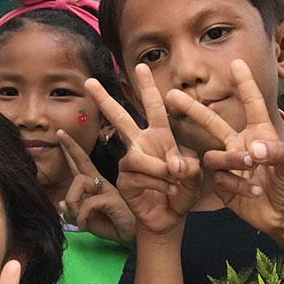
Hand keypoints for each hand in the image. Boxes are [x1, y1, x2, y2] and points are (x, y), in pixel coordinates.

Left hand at [57, 129, 134, 243]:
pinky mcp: (112, 198)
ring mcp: (107, 189)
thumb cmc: (112, 225)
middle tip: (60, 132)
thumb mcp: (87, 221)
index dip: (71, 151)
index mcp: (95, 185)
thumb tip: (61, 204)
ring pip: (79, 182)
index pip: (80, 164)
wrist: (132, 236)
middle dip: (70, 147)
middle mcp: (101, 183)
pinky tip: (84, 226)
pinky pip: (88, 202)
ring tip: (78, 218)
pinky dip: (81, 216)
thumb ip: (74, 213)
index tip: (62, 135)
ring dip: (73, 202)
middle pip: (82, 162)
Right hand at [85, 66, 200, 234]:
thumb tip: (174, 164)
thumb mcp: (194, 176)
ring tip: (176, 178)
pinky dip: (158, 181)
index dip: (147, 87)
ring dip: (159, 168)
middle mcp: (141, 144)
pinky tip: (170, 189)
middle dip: (106, 100)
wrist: (170, 218)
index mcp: (160, 137)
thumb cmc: (183, 192)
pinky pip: (137, 173)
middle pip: (121, 118)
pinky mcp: (124, 178)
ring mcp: (130, 161)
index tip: (141, 66)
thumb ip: (188, 167)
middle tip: (89, 81)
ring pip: (135, 154)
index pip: (154, 107)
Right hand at [164, 59, 283, 240]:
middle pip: (212, 123)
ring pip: (215, 156)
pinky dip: (237, 185)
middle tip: (171, 95)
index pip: (251, 104)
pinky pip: (220, 180)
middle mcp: (240, 146)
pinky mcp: (224, 186)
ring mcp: (230, 166)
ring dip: (231, 160)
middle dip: (193, 109)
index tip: (236, 63)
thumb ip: (277, 154)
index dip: (244, 83)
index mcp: (259, 134)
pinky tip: (255, 191)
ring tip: (250, 166)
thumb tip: (254, 148)